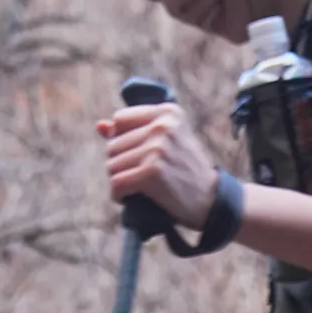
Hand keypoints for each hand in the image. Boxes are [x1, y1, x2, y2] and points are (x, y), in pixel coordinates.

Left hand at [98, 100, 219, 231]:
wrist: (212, 201)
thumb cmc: (186, 172)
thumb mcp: (166, 143)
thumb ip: (134, 131)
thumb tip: (99, 126)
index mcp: (167, 112)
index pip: (120, 120)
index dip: (121, 142)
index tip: (135, 157)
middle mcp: (163, 125)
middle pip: (113, 145)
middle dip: (119, 165)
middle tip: (137, 178)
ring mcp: (157, 148)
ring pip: (112, 165)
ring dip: (119, 181)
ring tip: (136, 189)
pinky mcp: (152, 171)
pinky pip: (117, 183)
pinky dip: (119, 195)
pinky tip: (129, 199)